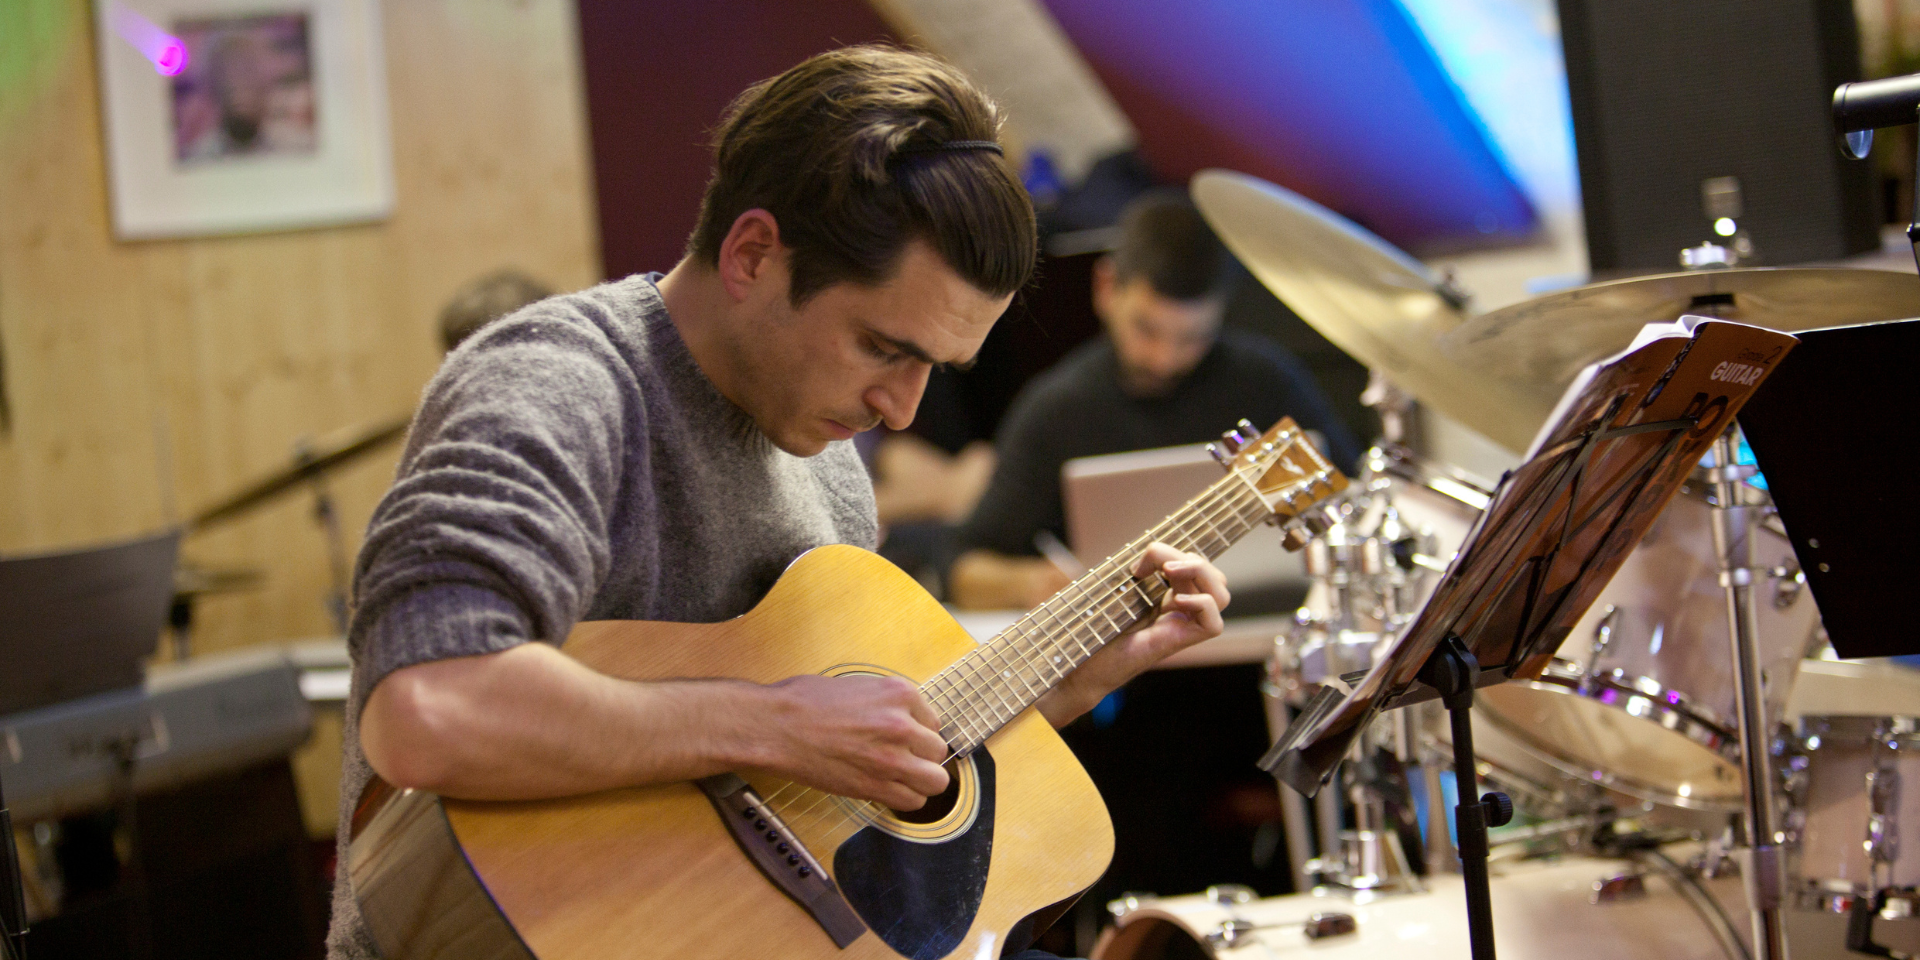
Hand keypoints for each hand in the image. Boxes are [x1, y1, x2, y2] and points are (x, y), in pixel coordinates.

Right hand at [748, 674, 951, 809]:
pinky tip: (889, 790)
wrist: (776, 726)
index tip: (904, 738)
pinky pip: (912, 801)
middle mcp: (902, 725)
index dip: (918, 732)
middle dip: (923, 756)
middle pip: (938, 751)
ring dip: (921, 780)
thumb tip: (903, 717)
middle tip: (903, 758)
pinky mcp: (875, 786)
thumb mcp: (857, 686)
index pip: (933, 721)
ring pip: (935, 781)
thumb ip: (887, 703)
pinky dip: (904, 799)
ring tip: (902, 777)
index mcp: (899, 693)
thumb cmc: (805, 702)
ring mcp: (891, 758)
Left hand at [1037, 542, 1229, 726]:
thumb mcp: (1120, 589)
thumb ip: (1141, 570)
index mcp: (1168, 596)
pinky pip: (1213, 624)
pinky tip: (1175, 601)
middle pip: (1214, 577)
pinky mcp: (1179, 643)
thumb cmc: (1095, 629)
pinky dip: (1202, 604)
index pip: (1196, 567)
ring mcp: (1182, 627)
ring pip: (1220, 595)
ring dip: (1201, 573)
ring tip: (1170, 572)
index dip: (1177, 553)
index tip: (1139, 565)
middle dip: (1192, 559)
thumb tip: (1155, 551)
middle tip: (1161, 565)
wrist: (1084, 666)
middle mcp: (1180, 611)